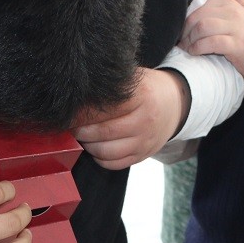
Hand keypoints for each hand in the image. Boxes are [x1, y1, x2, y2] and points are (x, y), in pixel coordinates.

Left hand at [73, 67, 190, 169]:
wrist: (174, 105)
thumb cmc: (147, 89)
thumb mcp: (133, 79)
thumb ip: (110, 86)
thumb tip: (77, 93)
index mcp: (142, 96)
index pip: (105, 107)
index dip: (82, 111)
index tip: (69, 111)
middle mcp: (145, 121)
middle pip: (103, 131)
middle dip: (81, 129)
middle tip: (71, 124)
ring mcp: (144, 141)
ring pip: (106, 151)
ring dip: (88, 145)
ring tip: (82, 135)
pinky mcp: (142, 155)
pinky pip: (114, 164)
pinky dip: (99, 158)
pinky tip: (95, 146)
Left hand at [179, 0, 243, 83]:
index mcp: (231, 4)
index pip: (200, 5)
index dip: (186, 17)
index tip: (181, 30)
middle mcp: (233, 13)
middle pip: (198, 15)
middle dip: (184, 29)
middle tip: (180, 41)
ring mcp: (236, 28)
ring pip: (203, 27)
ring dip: (190, 39)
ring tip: (187, 48)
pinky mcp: (237, 45)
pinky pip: (211, 43)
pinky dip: (198, 48)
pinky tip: (195, 53)